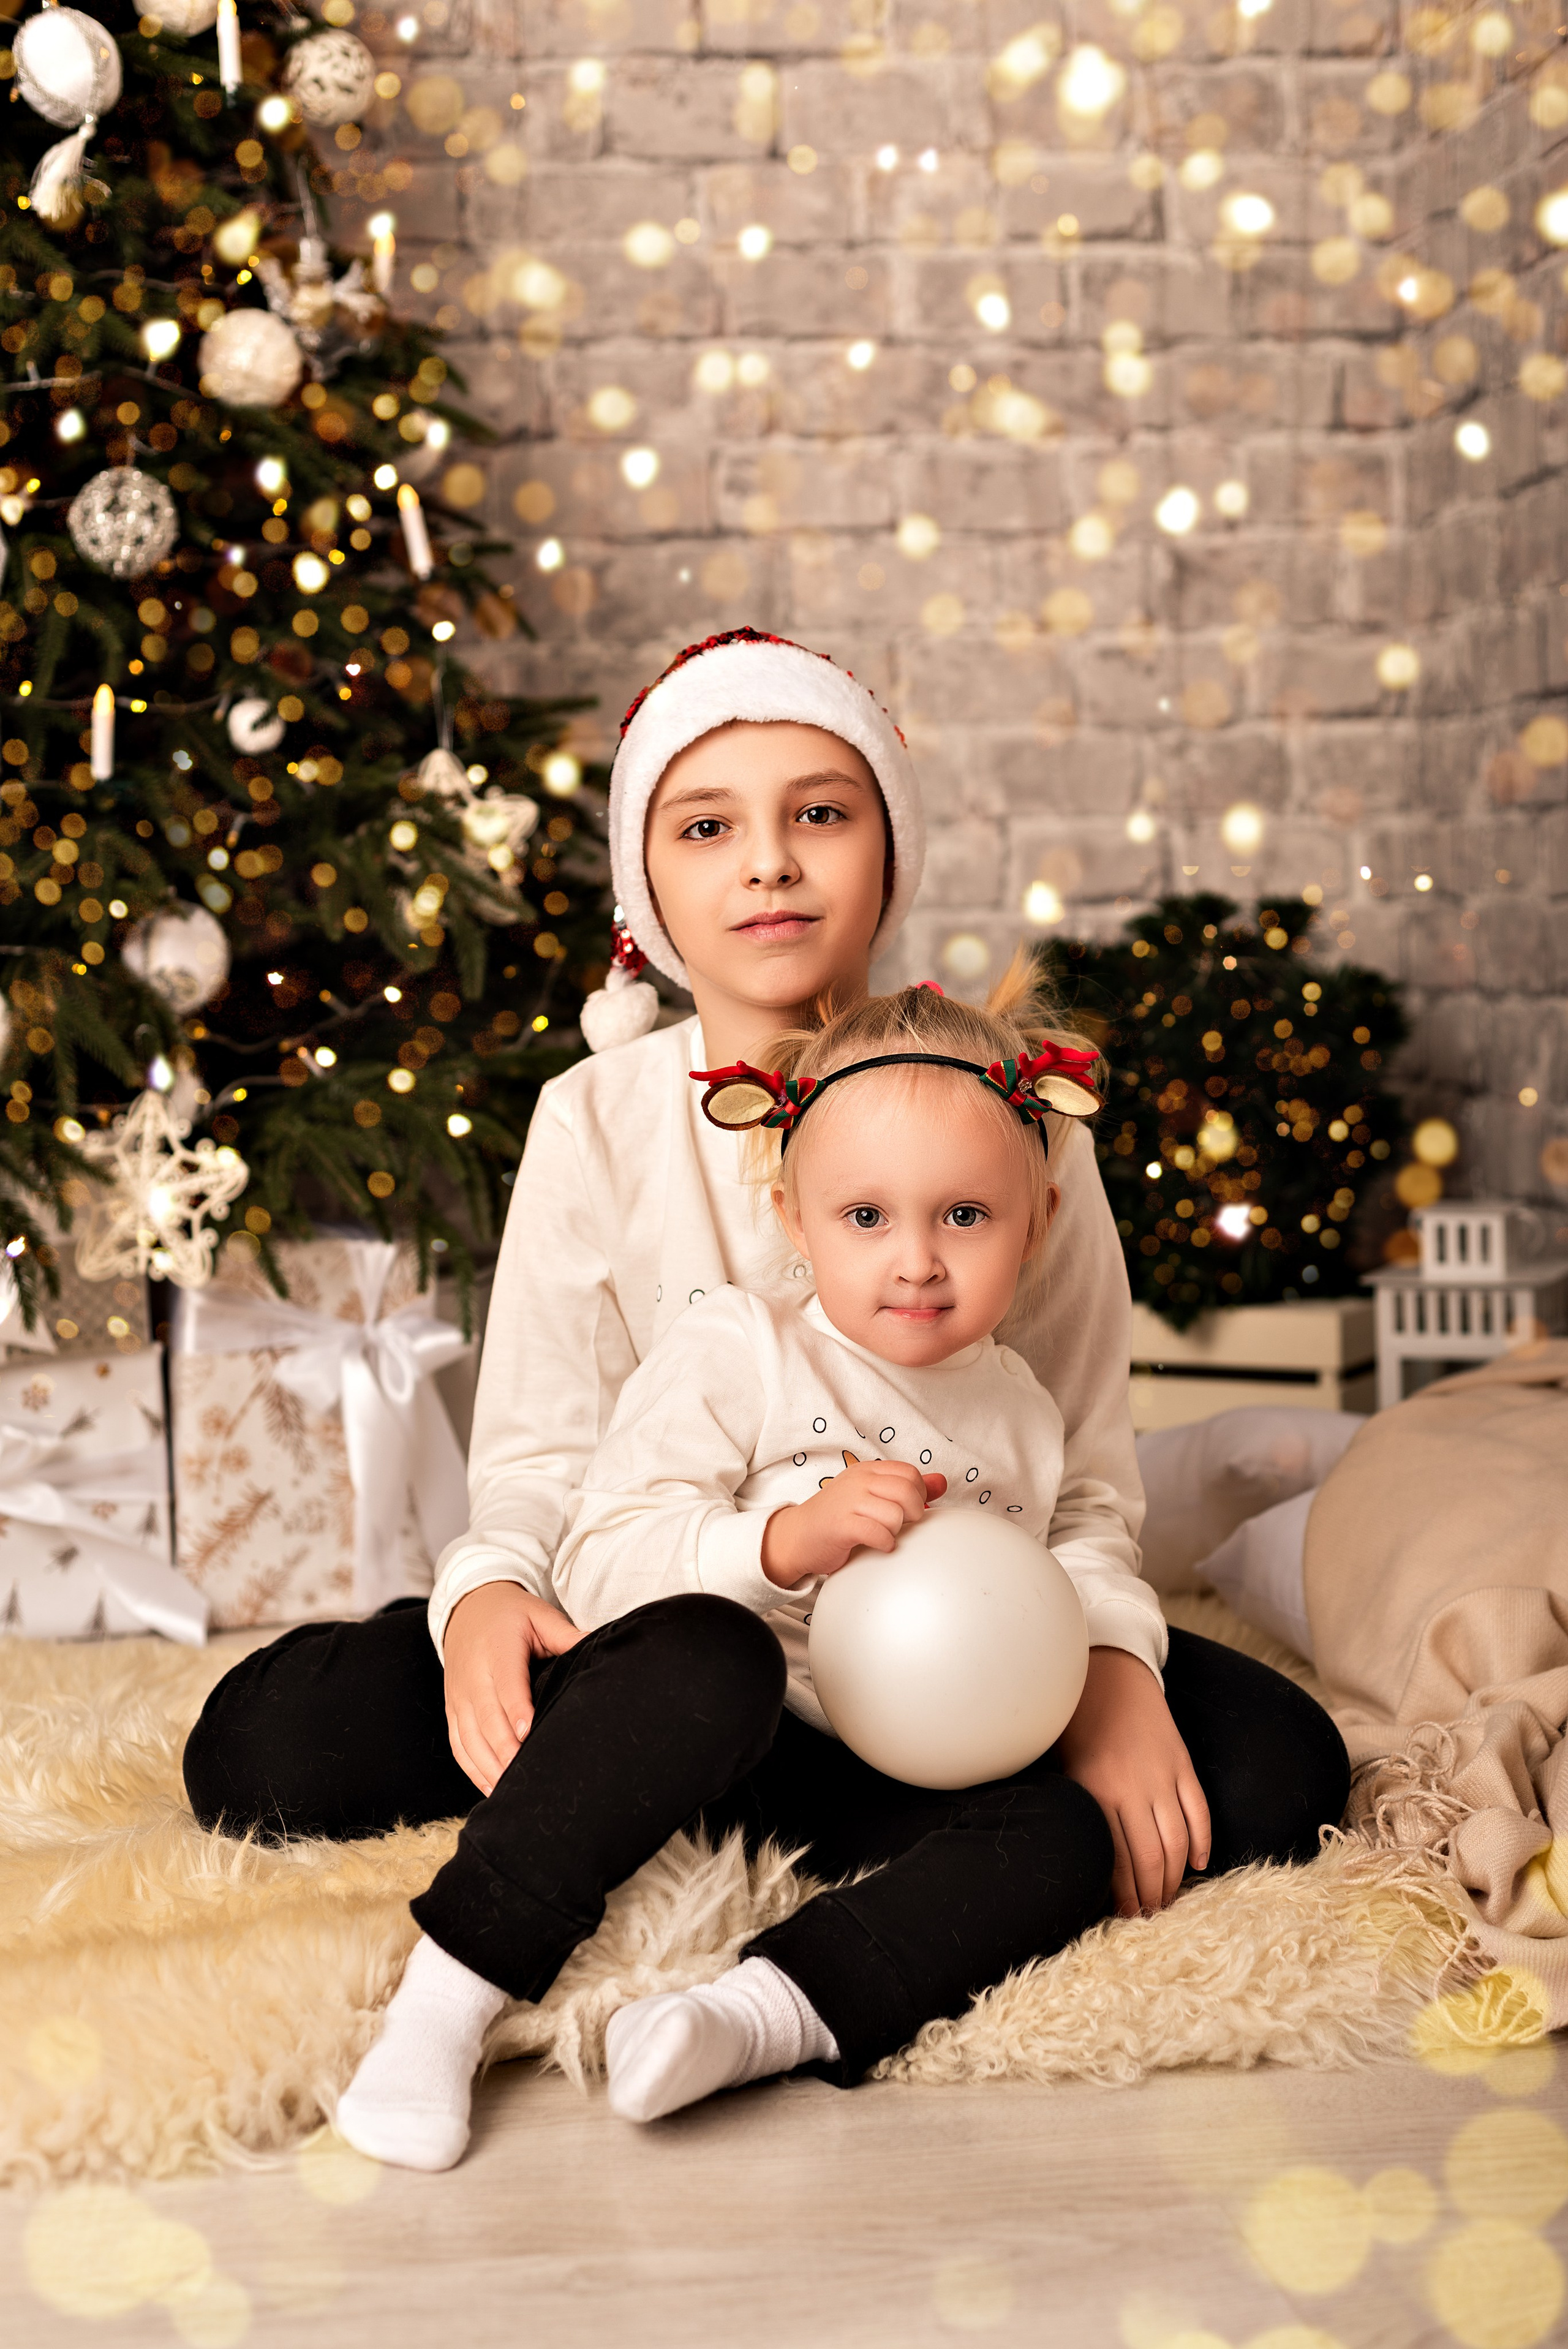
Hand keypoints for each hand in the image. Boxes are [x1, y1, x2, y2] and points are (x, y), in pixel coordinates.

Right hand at [442, 1581, 584, 1796]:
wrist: (467, 1609)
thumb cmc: (512, 1616)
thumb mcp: (539, 1615)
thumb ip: (566, 1634)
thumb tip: (596, 1643)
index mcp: (498, 1651)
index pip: (507, 1685)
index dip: (516, 1710)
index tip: (528, 1734)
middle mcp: (473, 1676)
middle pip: (487, 1718)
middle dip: (504, 1749)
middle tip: (523, 1776)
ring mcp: (459, 1696)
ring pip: (469, 1737)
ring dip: (487, 1766)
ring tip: (508, 1791)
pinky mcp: (452, 1710)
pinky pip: (458, 1744)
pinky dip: (472, 1768)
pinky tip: (490, 1788)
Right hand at [761, 1461, 946, 1588]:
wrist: (797, 1537)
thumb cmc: (838, 1518)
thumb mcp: (872, 1496)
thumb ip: (907, 1489)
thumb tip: (942, 1482)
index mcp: (867, 1471)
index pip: (910, 1474)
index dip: (919, 1495)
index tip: (909, 1510)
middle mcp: (858, 1480)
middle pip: (907, 1491)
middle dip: (913, 1514)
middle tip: (900, 1525)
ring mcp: (849, 1501)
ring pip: (896, 1514)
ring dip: (896, 1531)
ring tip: (883, 1534)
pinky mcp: (841, 1525)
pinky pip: (878, 1533)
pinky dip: (884, 1543)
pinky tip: (878, 1545)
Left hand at [1056, 1645, 1211, 1917]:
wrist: (1106, 1670)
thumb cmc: (1074, 1721)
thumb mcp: (1062, 1765)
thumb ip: (1076, 1808)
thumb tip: (1082, 1860)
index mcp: (1095, 1790)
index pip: (1116, 1858)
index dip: (1122, 1892)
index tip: (1124, 1914)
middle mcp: (1131, 1787)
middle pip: (1150, 1858)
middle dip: (1151, 1894)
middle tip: (1149, 1914)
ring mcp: (1162, 1775)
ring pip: (1177, 1841)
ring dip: (1175, 1877)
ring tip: (1168, 1898)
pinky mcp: (1182, 1762)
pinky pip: (1199, 1811)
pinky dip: (1202, 1841)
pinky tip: (1196, 1864)